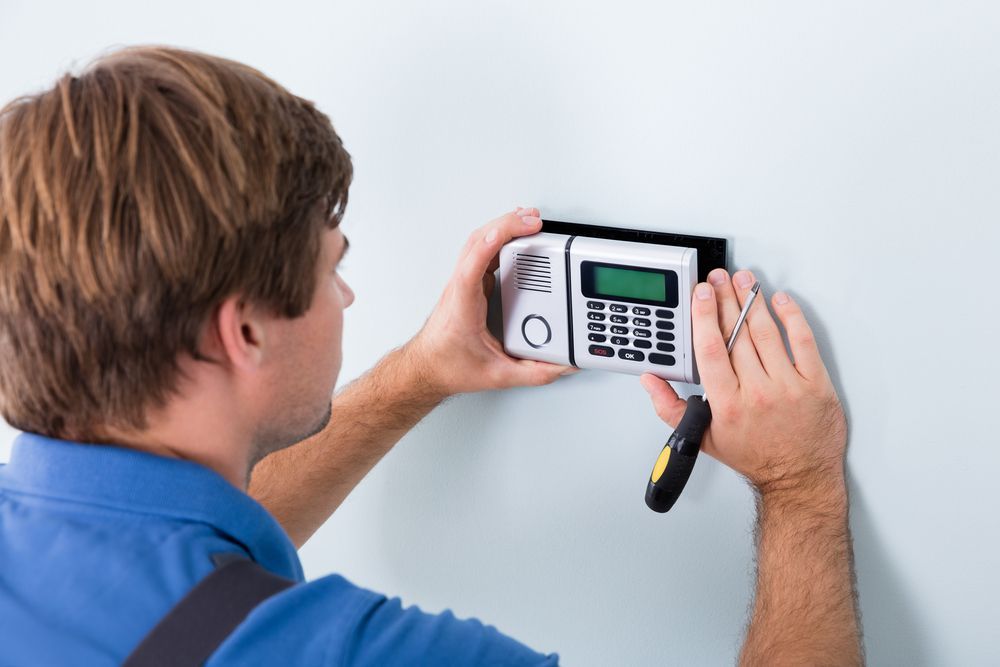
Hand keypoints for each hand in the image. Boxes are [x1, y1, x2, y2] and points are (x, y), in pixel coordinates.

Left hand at [407, 207, 576, 396]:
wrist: (426, 368)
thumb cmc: (448, 366)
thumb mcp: (497, 375)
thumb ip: (533, 373)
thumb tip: (560, 366)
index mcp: (464, 303)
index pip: (475, 264)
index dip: (495, 241)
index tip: (518, 229)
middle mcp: (460, 287)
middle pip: (478, 242)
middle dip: (507, 224)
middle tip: (534, 219)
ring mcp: (462, 282)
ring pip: (478, 241)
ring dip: (501, 225)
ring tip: (527, 219)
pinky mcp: (467, 283)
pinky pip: (480, 250)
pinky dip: (496, 235)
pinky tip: (510, 232)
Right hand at [640, 269, 846, 495]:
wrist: (799, 478)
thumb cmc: (754, 457)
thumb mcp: (703, 438)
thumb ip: (671, 408)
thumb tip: (651, 381)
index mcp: (727, 404)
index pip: (711, 350)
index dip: (705, 316)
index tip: (702, 293)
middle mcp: (757, 392)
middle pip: (737, 335)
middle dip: (726, 299)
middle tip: (720, 278)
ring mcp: (789, 386)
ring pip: (766, 333)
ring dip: (753, 301)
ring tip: (745, 281)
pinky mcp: (815, 384)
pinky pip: (803, 342)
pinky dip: (792, 317)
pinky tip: (781, 301)